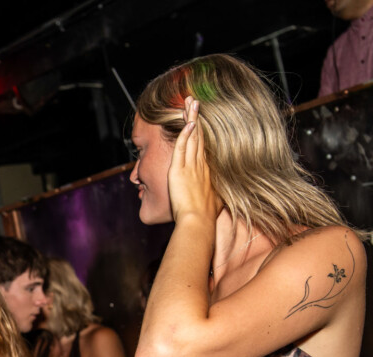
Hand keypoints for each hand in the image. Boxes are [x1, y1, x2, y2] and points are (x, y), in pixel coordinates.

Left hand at [167, 96, 221, 226]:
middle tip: (195, 100)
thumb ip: (212, 195)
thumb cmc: (204, 216)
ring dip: (191, 118)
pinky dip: (185, 134)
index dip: (202, 129)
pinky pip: (183, 148)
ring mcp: (192, 166)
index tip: (200, 117)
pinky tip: (188, 121)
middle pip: (200, 135)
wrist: (198, 221)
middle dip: (197, 116)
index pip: (204, 145)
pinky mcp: (180, 170)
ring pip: (192, 137)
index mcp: (207, 171)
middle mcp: (202, 165)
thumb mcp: (212, 201)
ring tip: (190, 101)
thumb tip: (212, 200)